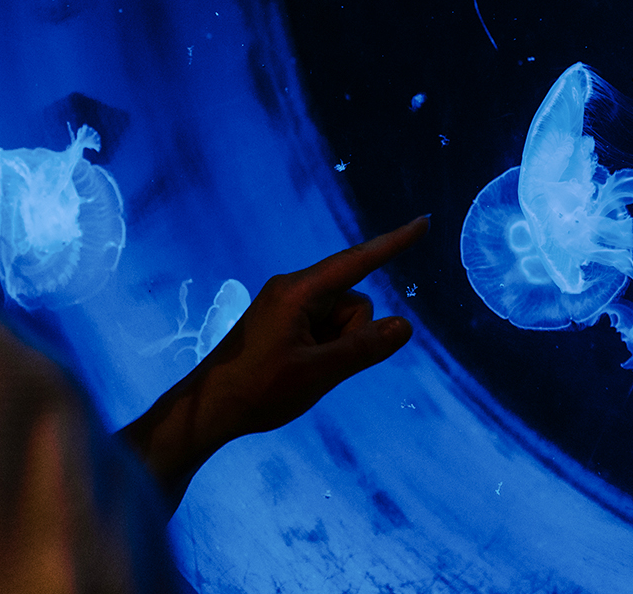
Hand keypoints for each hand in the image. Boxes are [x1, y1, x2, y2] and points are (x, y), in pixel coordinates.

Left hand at [121, 215, 427, 509]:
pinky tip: (298, 369)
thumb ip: (364, 349)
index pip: (358, 261)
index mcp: (298, 291)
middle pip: (353, 302)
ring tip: (302, 371)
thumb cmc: (258, 389)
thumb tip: (404, 327)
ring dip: (336, 346)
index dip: (394, 243)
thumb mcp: (319, 373)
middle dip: (351, 335)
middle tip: (317, 367)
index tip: (422, 223)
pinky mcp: (284, 320)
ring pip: (342, 319)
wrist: (210, 409)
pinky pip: (324, 327)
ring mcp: (287, 304)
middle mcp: (293, 289)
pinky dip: (324, 348)